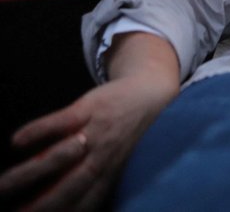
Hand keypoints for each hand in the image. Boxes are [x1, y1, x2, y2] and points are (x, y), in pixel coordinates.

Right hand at [0, 37, 178, 211]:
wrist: (150, 94)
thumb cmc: (122, 138)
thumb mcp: (111, 166)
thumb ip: (85, 187)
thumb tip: (57, 206)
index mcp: (108, 177)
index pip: (81, 204)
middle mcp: (104, 158)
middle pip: (69, 186)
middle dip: (42, 204)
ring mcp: (97, 132)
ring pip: (65, 154)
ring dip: (37, 168)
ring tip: (5, 183)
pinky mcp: (91, 107)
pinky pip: (63, 120)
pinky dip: (40, 130)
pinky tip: (16, 141)